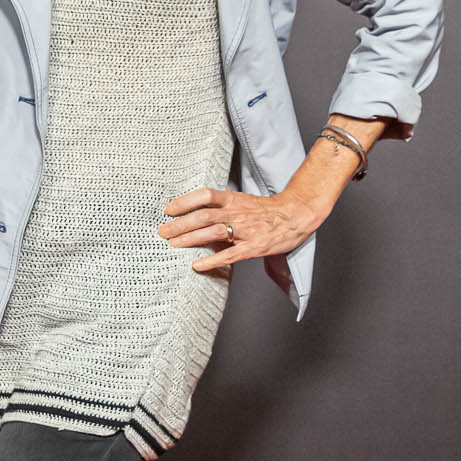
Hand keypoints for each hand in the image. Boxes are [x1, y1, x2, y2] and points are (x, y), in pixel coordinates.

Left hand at [158, 189, 317, 277]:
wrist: (298, 214)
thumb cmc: (268, 210)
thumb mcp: (244, 201)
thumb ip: (224, 204)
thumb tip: (200, 205)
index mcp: (234, 200)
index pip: (205, 195)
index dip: (185, 201)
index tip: (168, 209)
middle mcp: (238, 213)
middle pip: (204, 215)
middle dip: (180, 224)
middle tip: (162, 232)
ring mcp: (246, 230)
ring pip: (213, 232)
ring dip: (190, 239)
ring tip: (173, 245)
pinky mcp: (254, 247)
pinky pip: (230, 255)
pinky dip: (212, 260)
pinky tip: (197, 265)